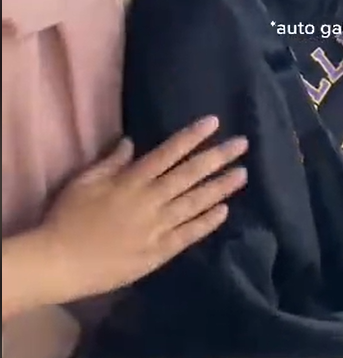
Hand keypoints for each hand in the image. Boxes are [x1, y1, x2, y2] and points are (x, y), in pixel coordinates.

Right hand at [39, 116, 246, 300]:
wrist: (59, 262)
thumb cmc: (67, 217)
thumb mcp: (85, 181)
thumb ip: (111, 161)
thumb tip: (131, 141)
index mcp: (132, 180)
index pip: (168, 152)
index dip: (192, 136)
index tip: (214, 123)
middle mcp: (149, 200)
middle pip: (189, 174)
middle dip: (217, 157)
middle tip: (242, 144)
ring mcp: (156, 227)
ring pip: (194, 203)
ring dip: (220, 187)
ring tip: (242, 174)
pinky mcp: (157, 252)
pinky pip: (187, 235)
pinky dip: (206, 222)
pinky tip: (224, 211)